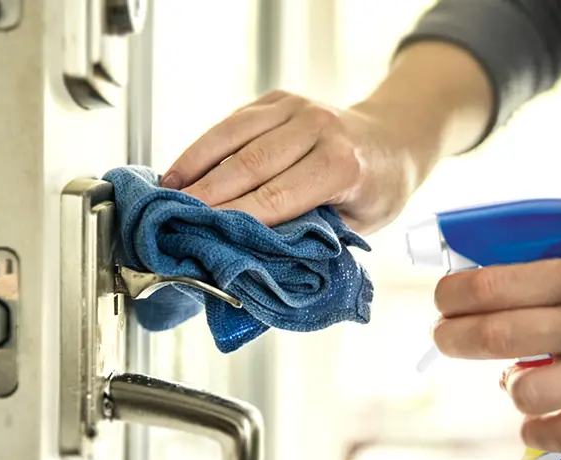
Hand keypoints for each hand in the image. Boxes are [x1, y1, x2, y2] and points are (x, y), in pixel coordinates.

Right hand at [161, 90, 427, 233]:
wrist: (394, 138)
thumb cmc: (376, 190)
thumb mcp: (355, 226)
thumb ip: (310, 237)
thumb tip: (256, 259)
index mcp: (342, 164)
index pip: (278, 195)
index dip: (237, 216)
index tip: (203, 235)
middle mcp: (317, 127)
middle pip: (249, 164)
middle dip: (207, 194)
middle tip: (172, 220)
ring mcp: (295, 107)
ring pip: (232, 137)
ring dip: (194, 166)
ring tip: (165, 194)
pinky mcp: (277, 99)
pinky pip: (231, 123)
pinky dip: (202, 148)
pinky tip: (180, 170)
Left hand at [430, 235, 560, 451]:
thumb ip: (557, 267)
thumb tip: (491, 284)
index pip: (496, 286)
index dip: (454, 294)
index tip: (442, 299)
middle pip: (497, 337)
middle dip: (454, 337)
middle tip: (444, 336)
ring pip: (525, 391)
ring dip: (506, 385)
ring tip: (512, 377)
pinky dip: (537, 431)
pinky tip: (533, 420)